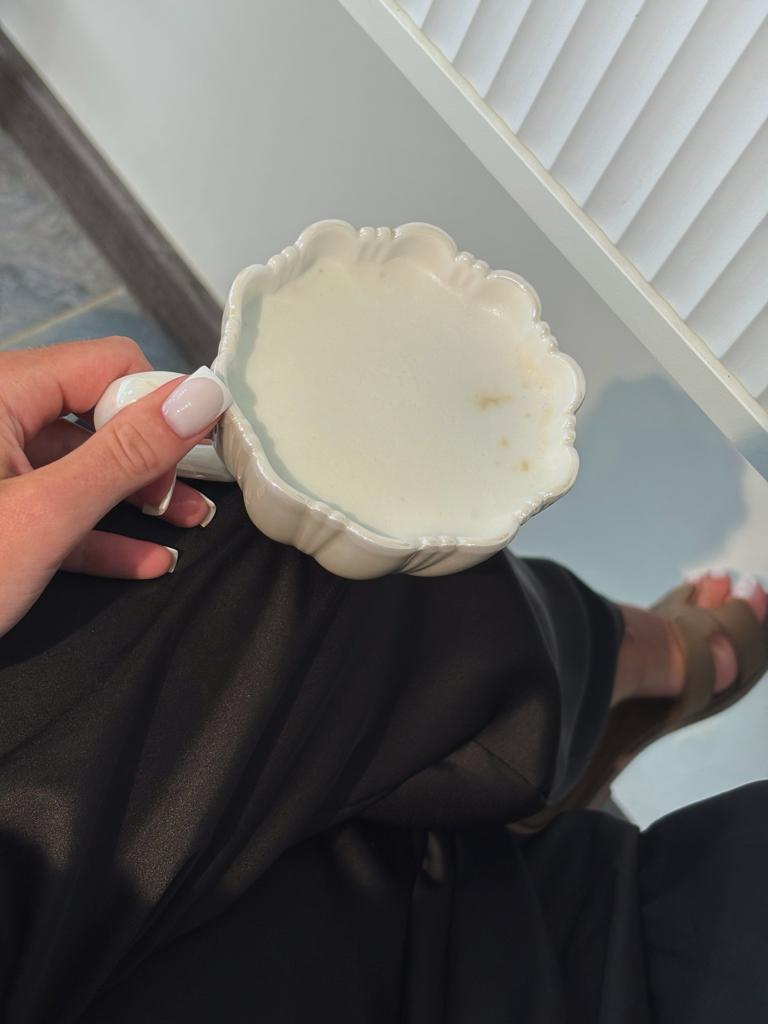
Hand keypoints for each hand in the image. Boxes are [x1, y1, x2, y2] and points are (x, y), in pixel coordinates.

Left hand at [0, 338, 231, 637]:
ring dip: (135, 498)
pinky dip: (99, 532)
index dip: (159, 403)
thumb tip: (196, 398)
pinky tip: (142, 559)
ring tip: (184, 525)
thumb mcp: (46, 516)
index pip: (109, 364)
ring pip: (80, 466)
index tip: (195, 448)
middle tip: (182, 496)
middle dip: (151, 456)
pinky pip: (55, 508)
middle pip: (97, 413)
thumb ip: (127, 454)